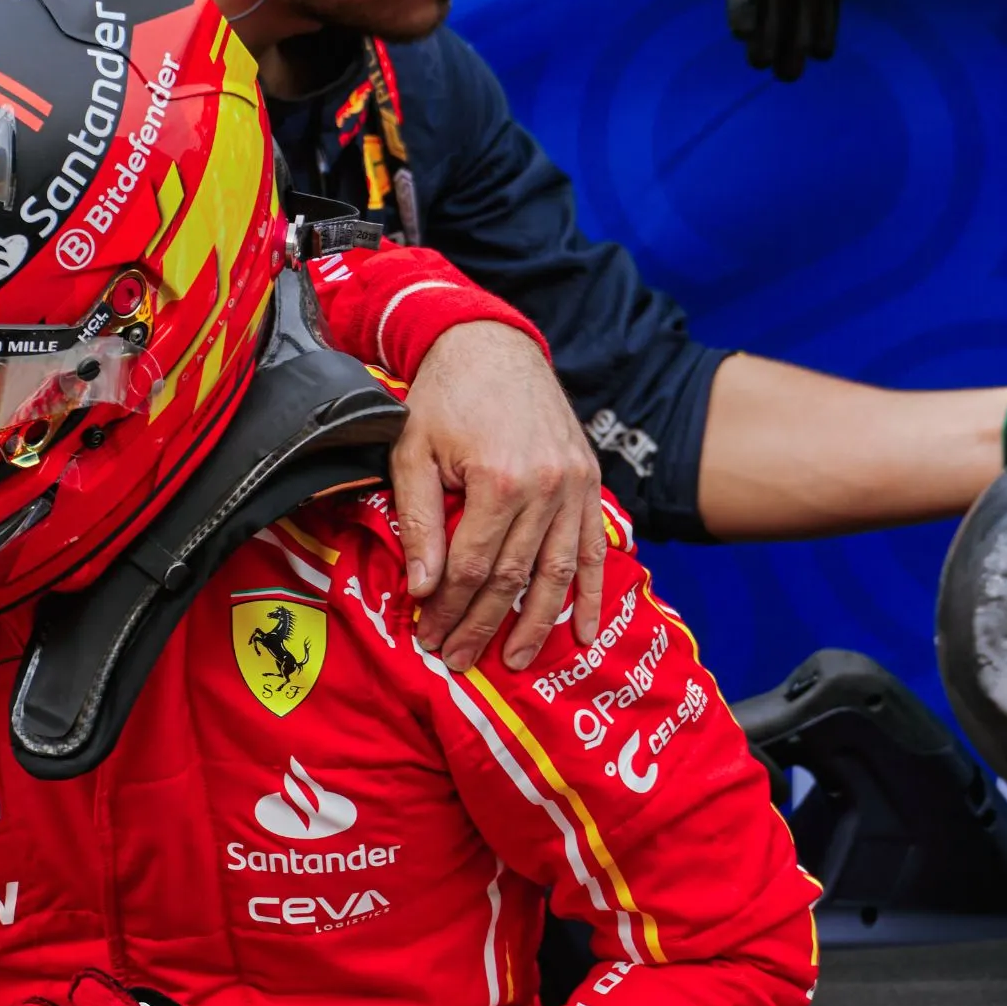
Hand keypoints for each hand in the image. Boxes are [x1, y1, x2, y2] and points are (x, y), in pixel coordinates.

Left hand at [391, 319, 603, 667]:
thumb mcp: (412, 452)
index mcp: (498, 480)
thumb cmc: (444, 398)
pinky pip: (594, 549)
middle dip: (482, 625)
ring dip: (535, 623)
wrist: (493, 346)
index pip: (470, 567)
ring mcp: (574, 486)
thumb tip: (424, 588)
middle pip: (511, 577)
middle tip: (459, 660)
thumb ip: (421, 521)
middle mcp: (545, 487)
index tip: (429, 635)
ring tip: (513, 660)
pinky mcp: (589, 483)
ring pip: (556, 572)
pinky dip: (590, 593)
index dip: (448, 608)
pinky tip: (583, 632)